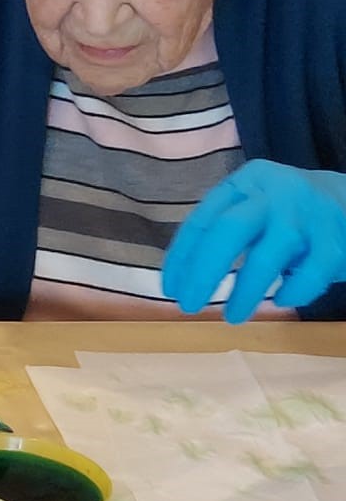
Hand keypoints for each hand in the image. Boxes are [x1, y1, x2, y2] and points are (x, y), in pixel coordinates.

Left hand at [163, 161, 345, 322]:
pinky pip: (311, 273)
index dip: (181, 259)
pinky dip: (294, 292)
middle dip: (204, 272)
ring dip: (246, 291)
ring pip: (269, 255)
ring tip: (232, 317)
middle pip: (230, 230)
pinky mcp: (336, 240)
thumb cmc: (289, 213)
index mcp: (247, 183)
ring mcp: (309, 215)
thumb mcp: (254, 209)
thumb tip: (184, 281)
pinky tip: (282, 301)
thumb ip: (221, 233)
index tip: (171, 290)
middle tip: (188, 306)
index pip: (203, 220)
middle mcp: (276, 193)